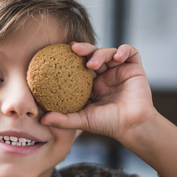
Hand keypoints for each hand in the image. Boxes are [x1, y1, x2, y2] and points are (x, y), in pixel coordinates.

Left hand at [41, 42, 157, 141]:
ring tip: (92, 64)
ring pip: (108, 52)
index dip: (71, 57)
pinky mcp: (134, 68)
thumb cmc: (108, 124)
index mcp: (91, 84)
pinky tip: (117, 57)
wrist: (132, 127)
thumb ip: (63, 119)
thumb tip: (42, 120)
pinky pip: (130, 52)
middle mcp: (104, 75)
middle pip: (92, 54)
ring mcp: (119, 70)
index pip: (79, 65)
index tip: (58, 54)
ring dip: (100, 53)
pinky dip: (123, 50)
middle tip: (73, 49)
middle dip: (83, 49)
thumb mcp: (82, 120)